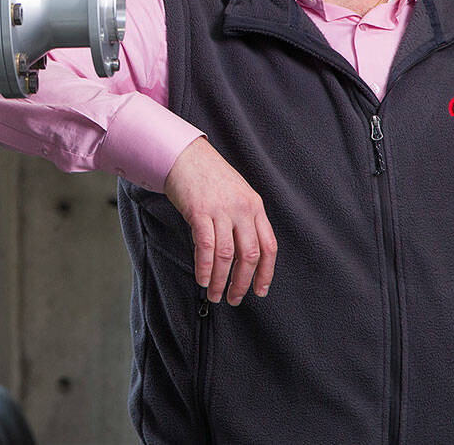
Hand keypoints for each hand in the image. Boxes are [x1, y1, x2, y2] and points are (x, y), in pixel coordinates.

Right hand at [163, 136, 276, 304]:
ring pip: (226, 255)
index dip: (266, 273)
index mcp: (255, 206)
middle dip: (242, 282)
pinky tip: (202, 278)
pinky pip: (205, 247)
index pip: (268, 246)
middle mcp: (242, 209)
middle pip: (249, 255)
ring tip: (214, 293)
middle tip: (234, 298)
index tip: (260, 290)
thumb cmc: (209, 176)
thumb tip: (245, 254)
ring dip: (220, 280)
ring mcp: (221, 210)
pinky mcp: (199, 212)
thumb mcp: (237, 194)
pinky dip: (205, 267)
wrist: (185, 155)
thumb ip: (245, 219)